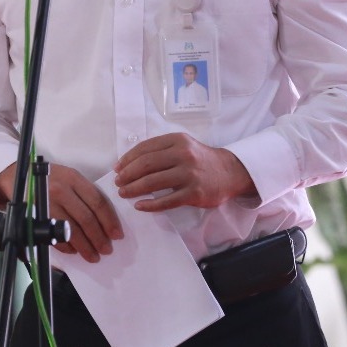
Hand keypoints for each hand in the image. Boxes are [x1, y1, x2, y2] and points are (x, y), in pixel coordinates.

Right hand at [0, 162, 122, 262]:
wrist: (18, 176)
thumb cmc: (50, 178)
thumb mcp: (69, 177)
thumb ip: (85, 193)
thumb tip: (106, 220)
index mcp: (73, 178)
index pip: (97, 202)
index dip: (110, 220)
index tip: (117, 235)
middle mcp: (61, 190)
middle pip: (86, 219)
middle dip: (99, 238)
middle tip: (107, 250)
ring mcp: (48, 204)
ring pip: (72, 231)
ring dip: (85, 247)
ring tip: (94, 256)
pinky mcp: (37, 216)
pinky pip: (55, 236)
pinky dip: (67, 247)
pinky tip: (75, 251)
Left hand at [113, 133, 256, 211]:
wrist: (229, 172)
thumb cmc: (199, 159)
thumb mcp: (182, 146)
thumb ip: (160, 150)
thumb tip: (130, 162)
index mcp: (176, 141)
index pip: (145, 148)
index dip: (128, 159)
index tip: (117, 168)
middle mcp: (183, 155)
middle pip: (146, 164)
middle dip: (127, 174)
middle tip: (118, 182)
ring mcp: (189, 174)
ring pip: (153, 182)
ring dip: (134, 189)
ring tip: (124, 193)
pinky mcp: (194, 193)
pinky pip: (166, 201)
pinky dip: (150, 205)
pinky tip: (140, 206)